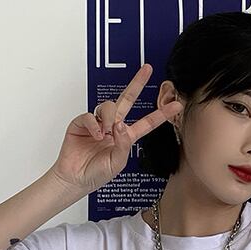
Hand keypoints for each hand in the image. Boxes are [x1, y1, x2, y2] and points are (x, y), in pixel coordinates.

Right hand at [48, 63, 182, 194]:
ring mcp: (98, 123)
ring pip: (108, 106)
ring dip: (108, 118)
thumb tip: (121, 124)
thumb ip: (123, 145)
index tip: (175, 105)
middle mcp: (113, 127)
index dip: (161, 114)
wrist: (75, 179)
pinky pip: (90, 115)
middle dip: (137, 83)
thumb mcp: (116, 164)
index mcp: (125, 138)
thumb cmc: (96, 174)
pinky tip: (96, 134)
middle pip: (127, 100)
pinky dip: (93, 124)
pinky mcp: (82, 123)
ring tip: (105, 134)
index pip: (146, 123)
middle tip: (147, 69)